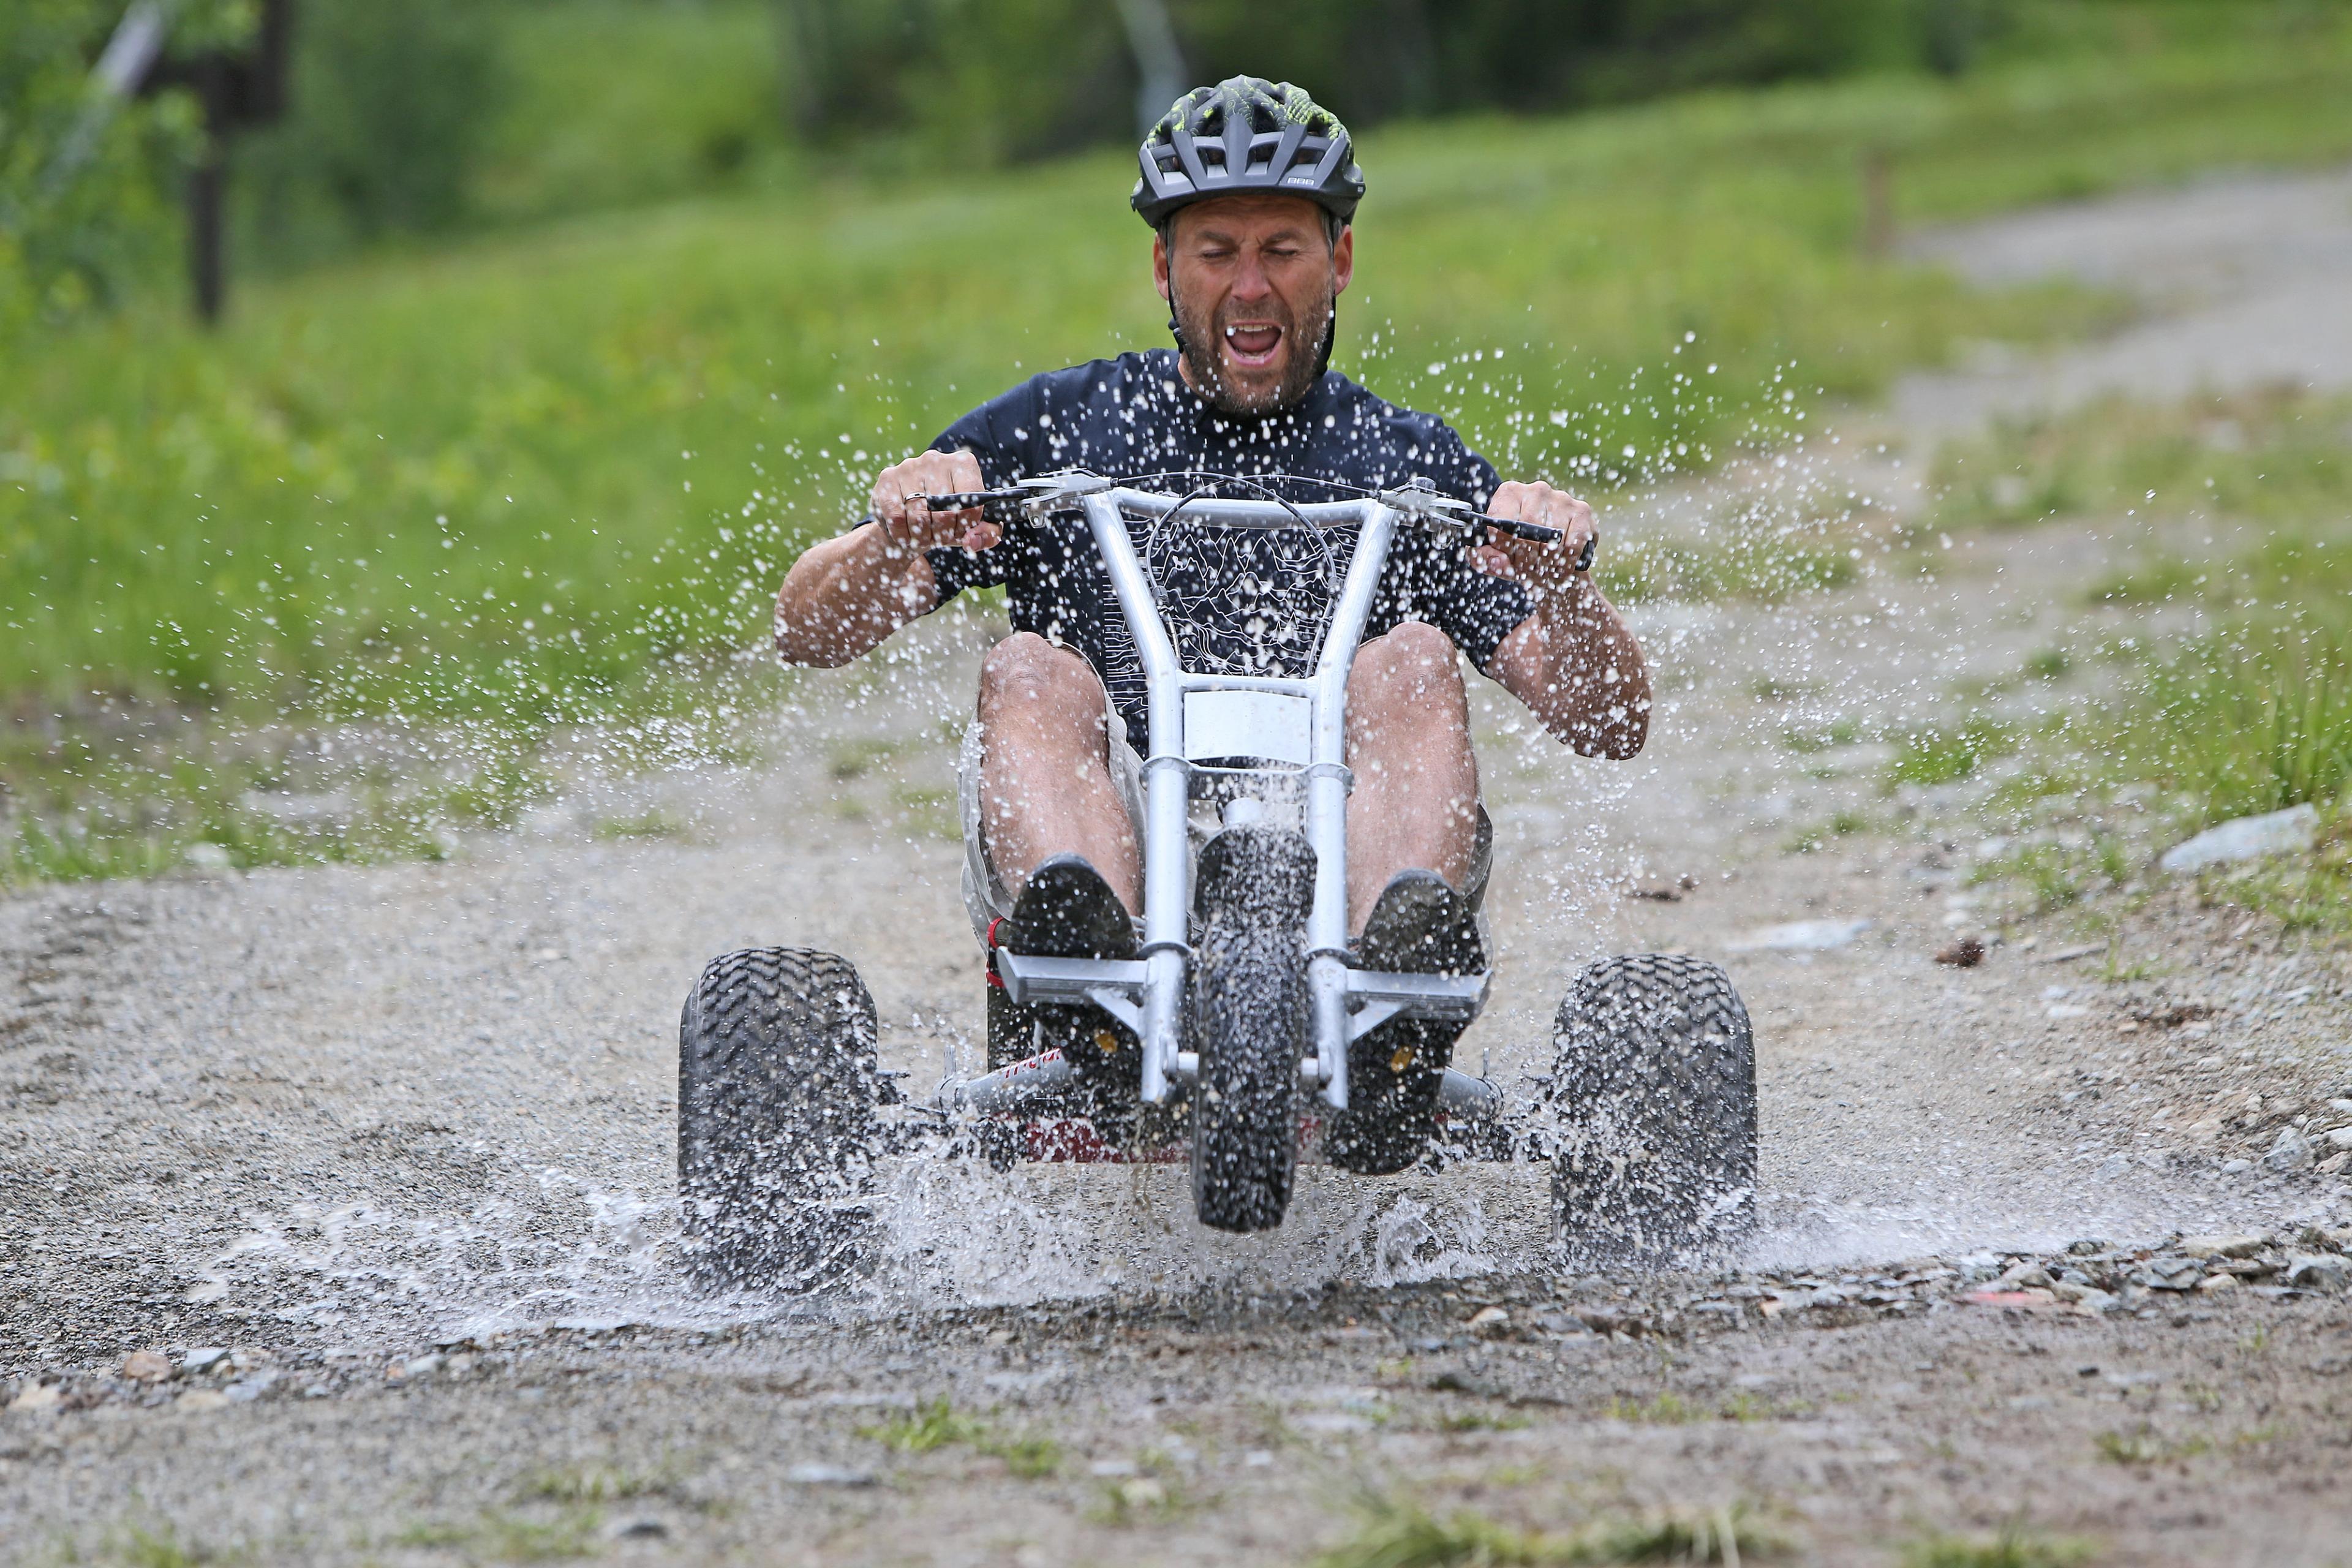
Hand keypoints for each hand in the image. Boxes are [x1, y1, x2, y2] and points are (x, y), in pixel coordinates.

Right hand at [870, 447, 995, 552]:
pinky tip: (905, 535)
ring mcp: (909, 466)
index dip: (967, 524)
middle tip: (939, 537)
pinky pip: (896, 518)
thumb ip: (986, 535)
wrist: (909, 518)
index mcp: (963, 464)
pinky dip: (902, 535)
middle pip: (945, 511)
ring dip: (922, 537)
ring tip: (923, 537)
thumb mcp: (973, 527)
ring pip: (919, 516)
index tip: (960, 530)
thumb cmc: (947, 520)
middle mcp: (936, 459)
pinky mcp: (887, 479)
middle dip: (943, 533)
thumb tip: (971, 541)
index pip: (972, 499)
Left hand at [1469, 479, 1595, 599]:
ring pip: (1551, 540)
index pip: (1500, 523)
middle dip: (1526, 560)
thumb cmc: (1519, 553)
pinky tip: (1562, 566)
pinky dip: (1566, 562)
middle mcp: (1536, 490)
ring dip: (1547, 564)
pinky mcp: (1582, 511)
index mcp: (1508, 494)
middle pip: (1527, 532)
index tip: (1508, 559)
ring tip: (1544, 571)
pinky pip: (1573, 544)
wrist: (1552, 556)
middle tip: (1528, 571)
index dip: (1503, 548)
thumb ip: (1485, 559)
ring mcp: (1561, 498)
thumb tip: (1497, 561)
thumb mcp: (1496, 556)